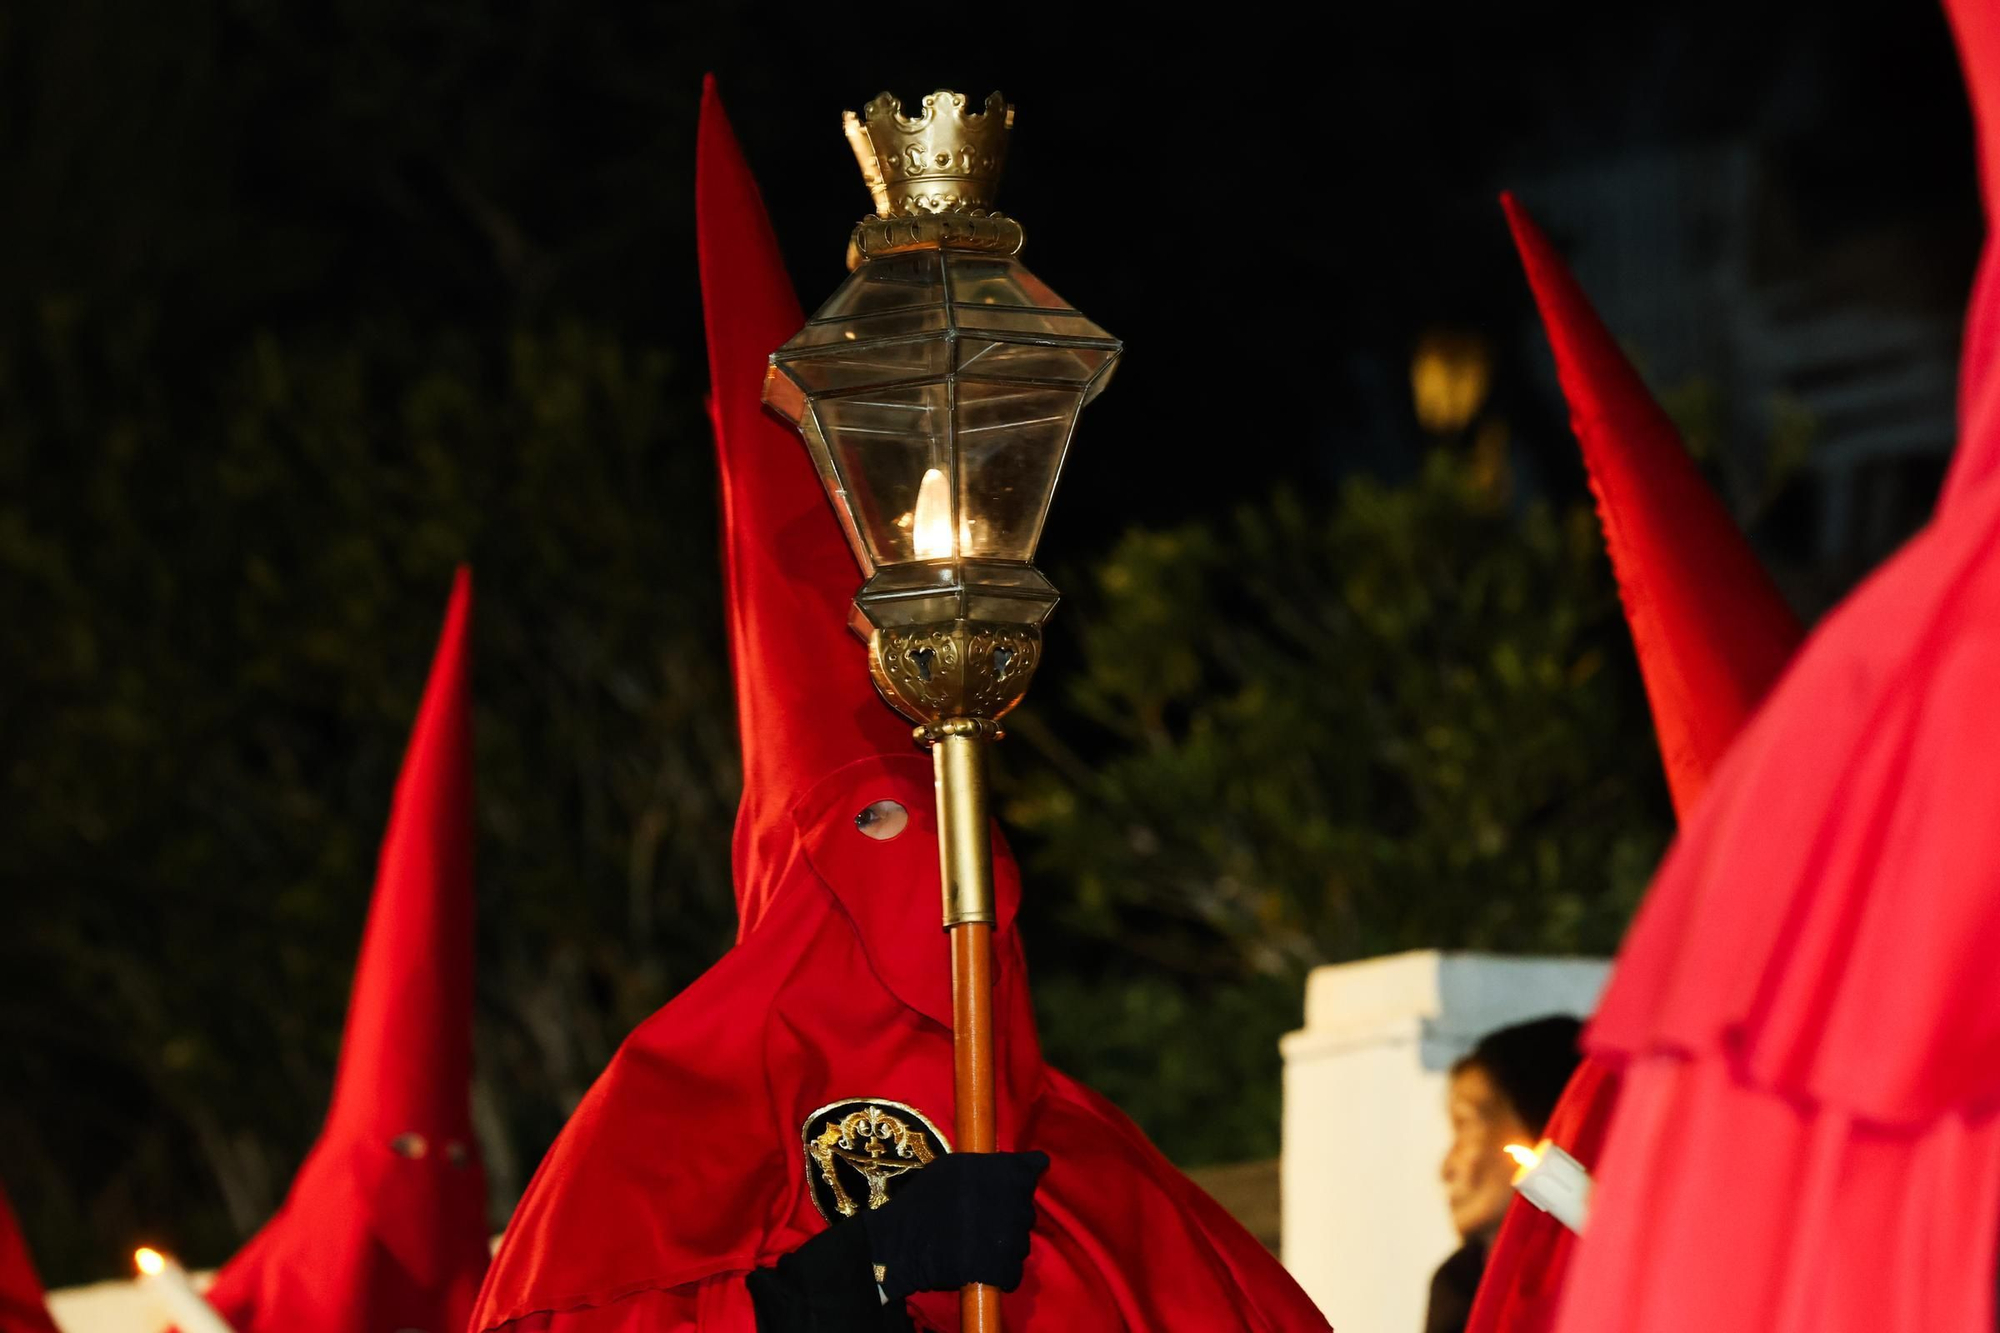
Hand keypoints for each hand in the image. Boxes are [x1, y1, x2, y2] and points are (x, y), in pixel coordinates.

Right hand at [861, 1150, 1047, 1300]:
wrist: (904, 1243)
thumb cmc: (925, 1199)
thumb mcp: (954, 1166)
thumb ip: (986, 1165)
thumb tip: (1008, 1165)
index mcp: (1008, 1173)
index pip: (1035, 1166)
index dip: (1023, 1174)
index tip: (1011, 1182)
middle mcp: (1018, 1203)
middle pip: (1025, 1208)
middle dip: (1008, 1213)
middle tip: (979, 1218)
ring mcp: (1014, 1238)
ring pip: (1020, 1241)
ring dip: (1004, 1243)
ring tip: (974, 1243)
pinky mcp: (1005, 1269)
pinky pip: (1013, 1271)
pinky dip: (999, 1271)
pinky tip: (978, 1264)